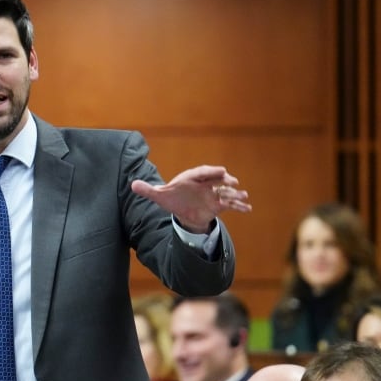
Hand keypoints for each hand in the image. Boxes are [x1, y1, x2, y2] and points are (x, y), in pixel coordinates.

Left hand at [131, 165, 250, 232]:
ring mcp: (213, 194)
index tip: (220, 171)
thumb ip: (148, 190)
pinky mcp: (218, 204)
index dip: (210, 171)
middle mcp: (204, 184)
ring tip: (244, 195)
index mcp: (191, 178)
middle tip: (232, 181)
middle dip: (225, 180)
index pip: (201, 172)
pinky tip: (248, 208)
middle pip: (216, 179)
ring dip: (235, 193)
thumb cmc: (172, 198)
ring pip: (225, 192)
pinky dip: (239, 206)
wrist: (182, 210)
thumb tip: (132, 185)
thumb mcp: (159, 196)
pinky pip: (230, 204)